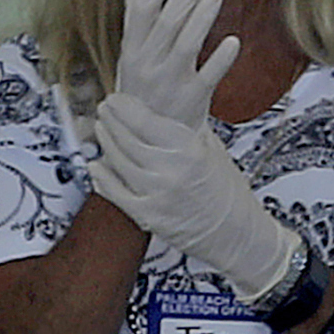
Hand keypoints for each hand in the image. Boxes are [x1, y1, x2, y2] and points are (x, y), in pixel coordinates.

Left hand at [91, 92, 300, 303]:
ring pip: (118, 162)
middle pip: (127, 139)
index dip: (125, 108)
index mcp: (191, 150)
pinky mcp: (148, 216)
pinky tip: (96, 166)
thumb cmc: (230, 194)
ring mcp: (157, 194)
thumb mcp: (214, 151)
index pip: (146, 121)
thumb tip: (166, 113)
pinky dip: (102, 178)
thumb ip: (188, 132)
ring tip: (101, 130)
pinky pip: (116, 193)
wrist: (237, 232)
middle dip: (111, 121)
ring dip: (106, 143)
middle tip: (104, 110)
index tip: (116, 100)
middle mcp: (172, 170)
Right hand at [116, 0, 240, 128]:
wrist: (151, 145)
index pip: (142, 12)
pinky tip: (233, 41)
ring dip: (201, 18)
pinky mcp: (192, 102)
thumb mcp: (132, 60)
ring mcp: (170, 85)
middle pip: (166, 24)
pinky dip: (220, 60)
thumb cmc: (143, 95)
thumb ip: (136, 25)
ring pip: (186, 47)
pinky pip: (208, 78)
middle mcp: (148, 66)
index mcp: (132, 52)